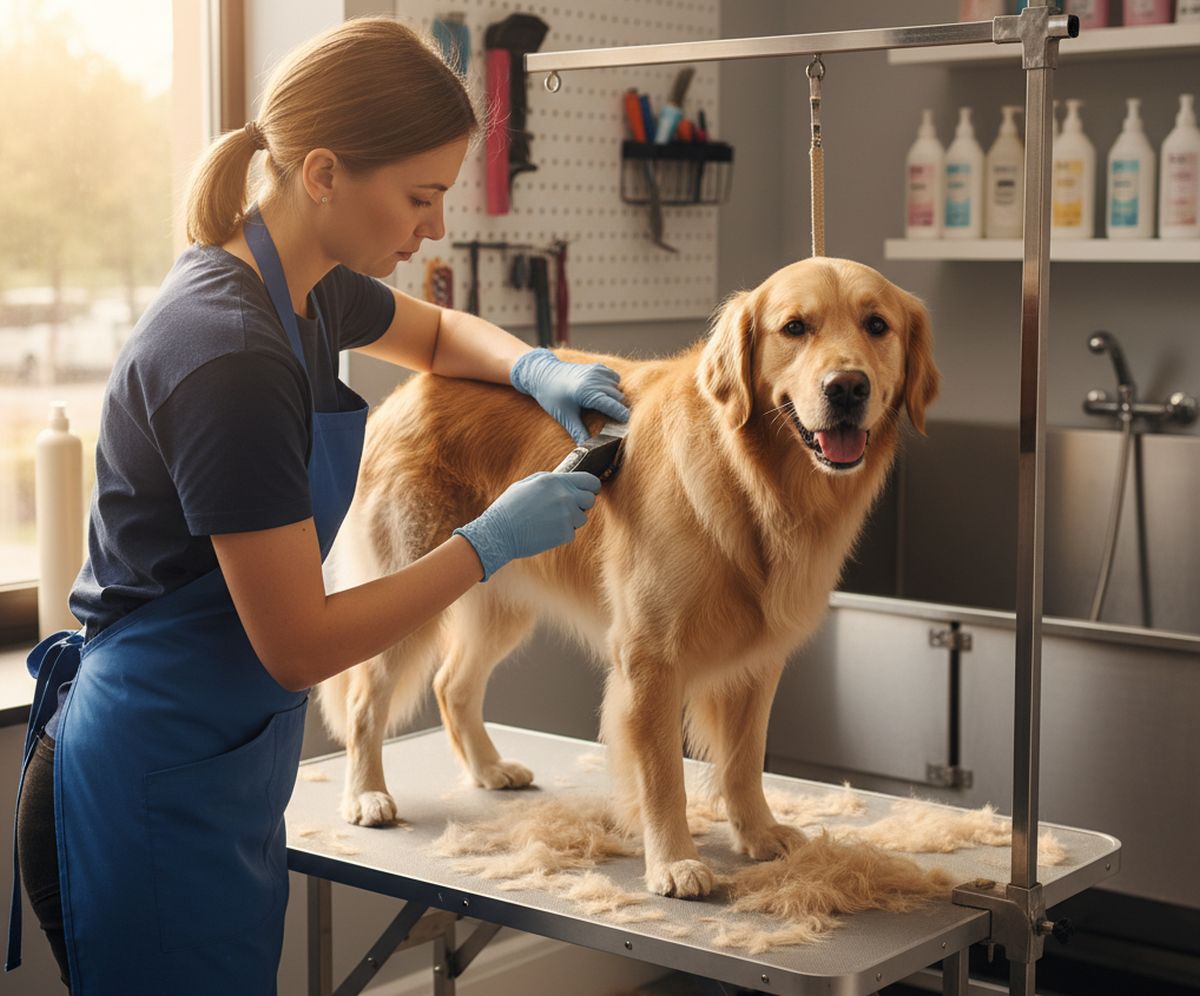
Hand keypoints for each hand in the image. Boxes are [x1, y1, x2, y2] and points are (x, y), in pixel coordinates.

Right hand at [452, 471, 601, 580]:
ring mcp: (567, 515)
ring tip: (549, 521)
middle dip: (581, 504)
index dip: (592, 486)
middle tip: (567, 508)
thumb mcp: (526, 484)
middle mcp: (565, 496)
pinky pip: (571, 532)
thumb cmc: (509, 507)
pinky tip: (545, 531)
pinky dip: (561, 533)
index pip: (589, 481)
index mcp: (556, 481)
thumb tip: (564, 480)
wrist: (499, 533)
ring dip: (571, 520)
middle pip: (590, 500)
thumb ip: (549, 480)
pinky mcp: (565, 533)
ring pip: (582, 518)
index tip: (590, 491)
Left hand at [509, 348, 629, 443]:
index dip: (623, 417)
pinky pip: (614, 379)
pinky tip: (603, 394)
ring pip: (618, 389)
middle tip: (614, 422)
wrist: (543, 374)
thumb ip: (578, 432)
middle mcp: (595, 380)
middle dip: (619, 410)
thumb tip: (585, 449)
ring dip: (616, 399)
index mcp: (587, 392)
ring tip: (605, 408)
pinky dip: (612, 387)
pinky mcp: (598, 367)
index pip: (614, 406)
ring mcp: (597, 371)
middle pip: (618, 398)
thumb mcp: (565, 416)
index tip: (628, 427)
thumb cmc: (551, 396)